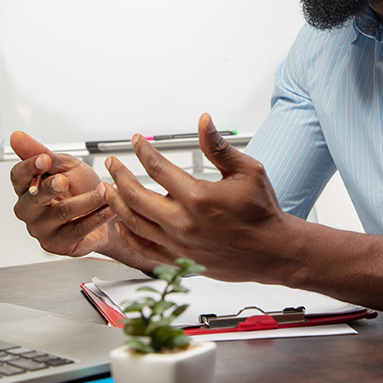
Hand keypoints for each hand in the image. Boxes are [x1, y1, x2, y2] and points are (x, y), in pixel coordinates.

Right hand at [10, 131, 115, 256]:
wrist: (104, 212)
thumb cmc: (81, 187)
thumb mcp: (65, 164)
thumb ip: (42, 152)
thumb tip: (16, 136)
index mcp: (26, 188)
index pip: (18, 177)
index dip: (29, 168)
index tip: (44, 159)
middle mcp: (30, 211)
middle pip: (33, 200)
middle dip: (50, 188)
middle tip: (64, 180)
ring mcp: (42, 230)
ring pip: (62, 213)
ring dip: (87, 199)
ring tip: (104, 189)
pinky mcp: (59, 245)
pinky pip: (78, 230)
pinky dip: (96, 216)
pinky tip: (109, 207)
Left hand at [97, 113, 298, 283]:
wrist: (274, 252)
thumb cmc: (263, 211)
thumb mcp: (247, 171)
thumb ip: (219, 146)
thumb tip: (203, 121)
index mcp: (198, 197)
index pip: (158, 167)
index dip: (143, 151)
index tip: (136, 141)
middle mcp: (183, 222)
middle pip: (136, 196)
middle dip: (119, 176)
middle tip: (111, 163)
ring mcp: (178, 244)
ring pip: (134, 223)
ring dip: (117, 203)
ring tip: (108, 189)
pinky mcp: (179, 260)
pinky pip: (144, 248)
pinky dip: (129, 234)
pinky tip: (121, 223)